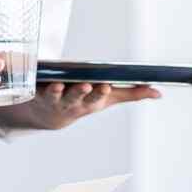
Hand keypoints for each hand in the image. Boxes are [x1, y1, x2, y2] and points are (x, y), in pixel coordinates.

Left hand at [0, 82, 162, 132]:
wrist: (49, 115)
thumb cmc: (83, 102)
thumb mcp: (108, 99)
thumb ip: (132, 94)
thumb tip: (158, 92)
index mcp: (90, 102)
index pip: (98, 98)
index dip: (101, 93)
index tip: (105, 85)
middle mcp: (72, 103)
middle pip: (77, 98)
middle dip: (81, 92)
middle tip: (86, 85)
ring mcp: (54, 99)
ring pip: (55, 95)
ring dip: (56, 91)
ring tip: (58, 84)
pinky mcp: (37, 92)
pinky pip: (34, 88)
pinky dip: (34, 83)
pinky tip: (35, 75)